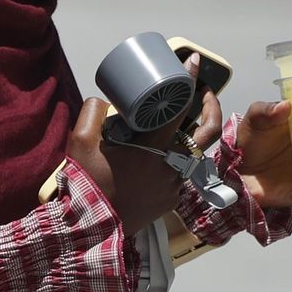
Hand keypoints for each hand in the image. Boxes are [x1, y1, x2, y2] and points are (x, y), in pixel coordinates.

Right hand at [65, 87, 224, 236]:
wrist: (92, 230)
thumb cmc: (87, 186)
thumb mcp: (80, 144)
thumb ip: (92, 114)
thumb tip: (104, 101)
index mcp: (153, 147)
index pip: (180, 107)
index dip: (189, 80)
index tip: (194, 61)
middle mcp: (171, 165)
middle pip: (207, 131)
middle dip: (211, 107)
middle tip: (203, 92)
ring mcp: (174, 185)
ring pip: (193, 154)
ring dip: (191, 136)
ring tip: (179, 122)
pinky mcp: (172, 200)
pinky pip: (181, 174)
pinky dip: (176, 160)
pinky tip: (162, 154)